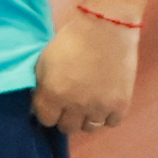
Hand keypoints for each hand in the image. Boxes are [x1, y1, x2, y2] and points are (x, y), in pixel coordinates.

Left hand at [40, 9, 141, 135]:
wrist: (105, 29)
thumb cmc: (70, 42)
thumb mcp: (43, 63)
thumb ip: (39, 87)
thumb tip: (36, 106)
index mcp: (52, 94)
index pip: (45, 120)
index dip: (47, 113)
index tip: (51, 105)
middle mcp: (75, 105)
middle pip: (67, 127)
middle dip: (65, 118)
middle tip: (69, 105)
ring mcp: (99, 107)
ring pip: (89, 128)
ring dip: (86, 119)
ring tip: (87, 105)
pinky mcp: (121, 104)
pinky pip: (111, 122)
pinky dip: (107, 116)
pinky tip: (104, 104)